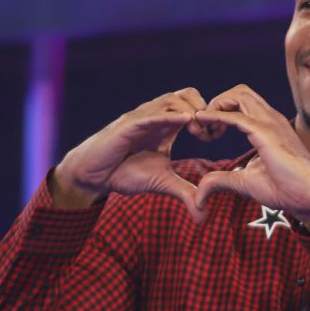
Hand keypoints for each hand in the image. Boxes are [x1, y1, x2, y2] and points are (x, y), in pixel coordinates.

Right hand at [53, 87, 213, 221]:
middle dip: (204, 110)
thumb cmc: (125, 173)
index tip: (215, 136)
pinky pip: (152, 115)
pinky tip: (186, 121)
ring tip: (199, 133)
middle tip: (210, 134)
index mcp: (167, 125)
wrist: (94, 176)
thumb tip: (204, 216)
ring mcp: (142, 118)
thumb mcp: (163, 183)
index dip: (209, 117)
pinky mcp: (128, 125)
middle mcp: (157, 116)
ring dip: (191, 112)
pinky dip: (170, 116)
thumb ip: (185, 194)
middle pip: (188, 94)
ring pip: (172, 99)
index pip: (194, 105)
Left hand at [193, 84, 309, 221]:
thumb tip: (200, 191)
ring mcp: (270, 123)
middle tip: (207, 130)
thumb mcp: (245, 182)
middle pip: (239, 91)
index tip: (209, 134)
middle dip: (217, 103)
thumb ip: (221, 180)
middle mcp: (270, 118)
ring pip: (238, 94)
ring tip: (207, 131)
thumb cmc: (286, 189)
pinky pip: (235, 116)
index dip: (221, 111)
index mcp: (268, 125)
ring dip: (215, 106)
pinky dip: (215, 115)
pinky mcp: (266, 133)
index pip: (242, 101)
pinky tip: (202, 122)